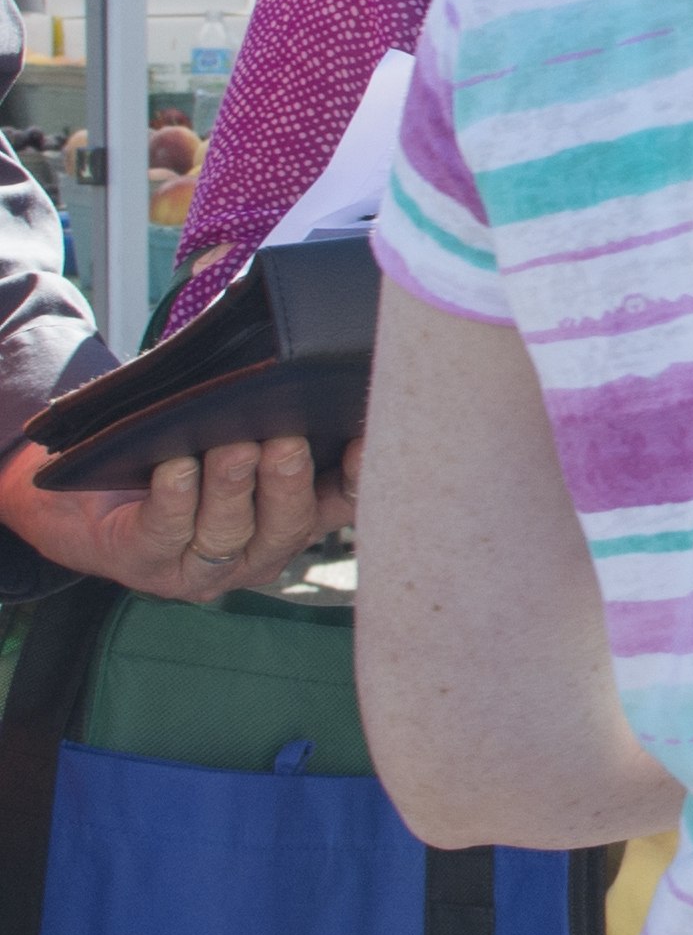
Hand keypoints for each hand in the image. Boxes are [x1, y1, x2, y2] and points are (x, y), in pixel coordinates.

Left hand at [0, 431, 351, 601]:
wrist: (87, 501)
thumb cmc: (174, 456)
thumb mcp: (232, 437)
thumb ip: (271, 419)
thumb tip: (302, 366)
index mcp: (295, 519)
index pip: (342, 503)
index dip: (359, 477)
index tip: (363, 440)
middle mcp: (259, 552)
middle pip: (288, 525)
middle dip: (288, 481)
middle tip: (286, 438)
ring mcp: (204, 568)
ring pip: (230, 532)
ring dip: (232, 487)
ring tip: (232, 445)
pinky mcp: (146, 565)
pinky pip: (164, 534)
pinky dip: (174, 499)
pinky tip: (174, 466)